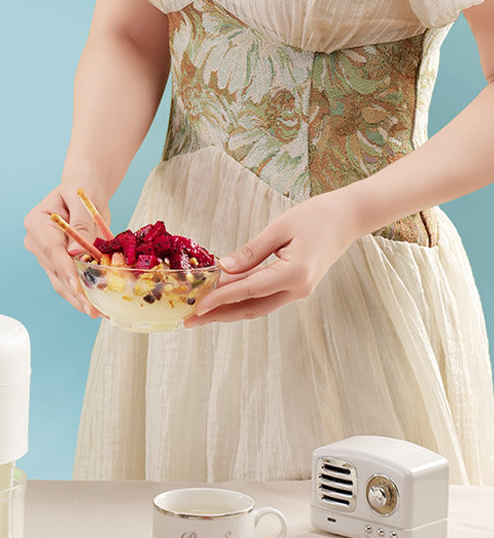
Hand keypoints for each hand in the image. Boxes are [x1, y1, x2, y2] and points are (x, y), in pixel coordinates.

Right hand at [24, 181, 109, 317]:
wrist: (85, 188)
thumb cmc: (82, 189)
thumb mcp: (82, 200)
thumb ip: (80, 223)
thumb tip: (75, 252)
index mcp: (36, 223)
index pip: (52, 250)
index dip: (66, 270)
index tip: (78, 286)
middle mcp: (36, 241)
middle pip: (55, 271)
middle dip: (74, 291)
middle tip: (92, 308)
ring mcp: (46, 254)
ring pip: (60, 281)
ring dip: (77, 298)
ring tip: (96, 312)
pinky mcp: (58, 263)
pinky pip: (67, 280)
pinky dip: (80, 293)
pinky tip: (93, 305)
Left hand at [185, 191, 361, 325]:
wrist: (347, 218)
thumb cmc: (315, 216)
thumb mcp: (278, 228)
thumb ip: (250, 252)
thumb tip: (223, 268)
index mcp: (295, 274)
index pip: (249, 290)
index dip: (221, 298)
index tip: (198, 306)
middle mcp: (298, 290)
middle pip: (250, 308)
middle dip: (218, 315)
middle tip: (190, 320)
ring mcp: (298, 291)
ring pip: (257, 307)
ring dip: (228, 310)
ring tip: (200, 312)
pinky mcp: (296, 287)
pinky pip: (264, 298)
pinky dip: (242, 299)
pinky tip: (222, 296)